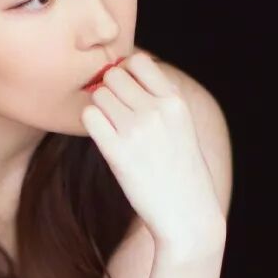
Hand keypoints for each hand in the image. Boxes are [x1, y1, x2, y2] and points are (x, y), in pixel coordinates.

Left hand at [80, 50, 225, 251]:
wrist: (187, 215)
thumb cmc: (183, 173)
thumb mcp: (183, 128)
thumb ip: (161, 101)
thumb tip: (126, 77)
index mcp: (175, 101)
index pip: (139, 61)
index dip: (127, 73)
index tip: (127, 93)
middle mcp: (156, 110)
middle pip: (114, 76)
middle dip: (110, 91)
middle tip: (116, 114)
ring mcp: (136, 130)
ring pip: (99, 94)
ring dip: (100, 108)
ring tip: (112, 129)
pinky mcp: (117, 152)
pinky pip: (90, 117)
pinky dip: (92, 124)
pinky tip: (104, 138)